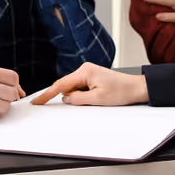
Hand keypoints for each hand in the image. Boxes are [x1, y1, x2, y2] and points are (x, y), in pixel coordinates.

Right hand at [31, 63, 148, 106]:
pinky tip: (91, 99)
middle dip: (64, 97)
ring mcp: (88, 72)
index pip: (61, 85)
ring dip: (76, 97)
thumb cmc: (122, 91)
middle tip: (66, 105)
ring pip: (73, 88)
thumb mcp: (98, 99)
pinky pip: (79, 87)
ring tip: (95, 100)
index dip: (47, 94)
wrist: (137, 87)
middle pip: (66, 85)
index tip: (37, 101)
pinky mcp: (92, 77)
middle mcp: (85, 69)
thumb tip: (65, 99)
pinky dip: (80, 95)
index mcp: (85, 72)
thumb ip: (78, 99)